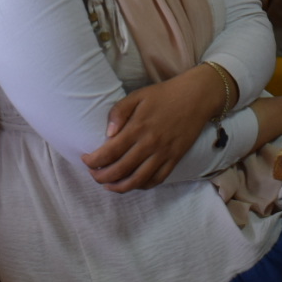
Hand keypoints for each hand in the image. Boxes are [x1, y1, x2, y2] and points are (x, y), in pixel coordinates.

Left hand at [80, 65, 226, 192]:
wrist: (196, 97)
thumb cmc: (164, 94)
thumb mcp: (137, 96)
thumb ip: (119, 112)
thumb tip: (107, 134)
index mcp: (137, 128)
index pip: (109, 152)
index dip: (93, 161)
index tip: (85, 160)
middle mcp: (149, 145)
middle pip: (120, 170)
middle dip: (102, 177)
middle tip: (93, 176)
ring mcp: (163, 154)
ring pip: (138, 180)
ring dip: (120, 187)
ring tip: (108, 186)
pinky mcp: (175, 159)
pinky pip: (158, 179)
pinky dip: (143, 186)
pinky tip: (133, 184)